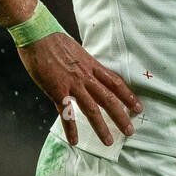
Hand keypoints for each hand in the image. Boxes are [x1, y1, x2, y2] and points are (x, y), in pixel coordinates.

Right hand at [16, 32, 141, 145]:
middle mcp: (86, 76)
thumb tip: (89, 70)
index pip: (115, 83)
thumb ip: (84, 64)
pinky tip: (75, 140)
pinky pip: (66, 113)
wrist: (37, 34)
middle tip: (130, 131)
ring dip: (101, 127)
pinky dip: (71, 129)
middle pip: (109, 99)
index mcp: (92, 65)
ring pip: (92, 109)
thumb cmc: (54, 40)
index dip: (128, 96)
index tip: (138, 107)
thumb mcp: (77, 51)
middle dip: (121, 116)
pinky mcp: (57, 90)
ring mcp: (72, 84)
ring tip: (109, 141)